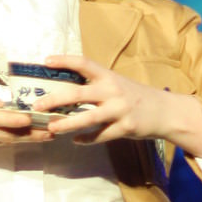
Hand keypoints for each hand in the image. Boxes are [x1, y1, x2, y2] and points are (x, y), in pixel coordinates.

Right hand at [0, 85, 50, 167]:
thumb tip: (4, 101)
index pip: (1, 117)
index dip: (21, 120)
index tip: (39, 119)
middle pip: (7, 134)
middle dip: (31, 134)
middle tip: (52, 132)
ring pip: (2, 142)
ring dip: (24, 140)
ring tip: (44, 136)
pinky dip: (6, 141)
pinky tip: (21, 138)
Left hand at [34, 54, 201, 157]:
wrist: (165, 112)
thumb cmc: (134, 96)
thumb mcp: (116, 84)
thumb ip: (95, 86)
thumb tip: (64, 90)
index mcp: (108, 76)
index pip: (83, 63)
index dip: (64, 60)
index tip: (45, 61)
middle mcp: (113, 90)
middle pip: (78, 94)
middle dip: (54, 100)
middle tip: (36, 106)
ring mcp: (120, 110)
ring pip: (88, 118)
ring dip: (67, 124)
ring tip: (51, 128)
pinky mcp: (126, 127)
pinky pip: (101, 135)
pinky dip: (87, 140)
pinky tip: (76, 141)